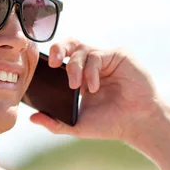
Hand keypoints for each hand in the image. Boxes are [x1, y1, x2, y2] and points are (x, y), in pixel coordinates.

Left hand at [29, 39, 165, 141]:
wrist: (137, 124)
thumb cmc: (109, 124)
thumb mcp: (77, 125)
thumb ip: (54, 123)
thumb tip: (32, 118)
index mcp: (80, 75)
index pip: (62, 58)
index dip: (51, 59)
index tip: (43, 71)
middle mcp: (92, 64)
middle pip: (70, 44)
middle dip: (58, 49)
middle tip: (53, 63)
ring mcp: (105, 59)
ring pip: (81, 50)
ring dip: (74, 68)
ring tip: (77, 87)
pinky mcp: (118, 56)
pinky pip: (96, 55)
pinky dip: (90, 71)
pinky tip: (93, 87)